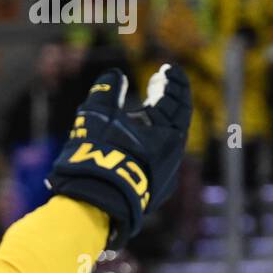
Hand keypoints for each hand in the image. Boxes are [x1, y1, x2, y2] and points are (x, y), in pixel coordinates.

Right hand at [47, 64, 191, 247]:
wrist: (96, 204)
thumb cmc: (98, 155)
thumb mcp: (96, 116)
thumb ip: (105, 91)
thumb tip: (114, 75)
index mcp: (167, 131)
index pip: (176, 99)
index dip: (172, 81)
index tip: (166, 69)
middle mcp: (174, 153)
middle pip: (175, 119)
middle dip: (167, 99)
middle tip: (158, 83)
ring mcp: (165, 176)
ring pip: (167, 142)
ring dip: (157, 124)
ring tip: (142, 113)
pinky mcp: (152, 193)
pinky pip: (157, 161)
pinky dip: (149, 145)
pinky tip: (134, 146)